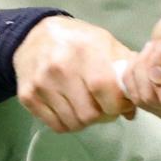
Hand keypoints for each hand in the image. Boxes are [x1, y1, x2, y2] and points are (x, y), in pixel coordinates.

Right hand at [12, 17, 138, 132]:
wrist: (35, 36)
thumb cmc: (78, 41)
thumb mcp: (106, 44)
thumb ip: (125, 71)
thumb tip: (133, 108)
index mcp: (85, 51)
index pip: (105, 91)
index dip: (117, 105)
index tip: (119, 103)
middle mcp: (60, 68)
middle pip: (89, 114)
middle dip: (102, 115)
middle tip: (102, 106)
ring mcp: (41, 83)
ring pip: (73, 123)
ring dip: (85, 120)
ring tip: (86, 106)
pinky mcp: (28, 96)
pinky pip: (56, 125)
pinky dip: (68, 123)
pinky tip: (70, 108)